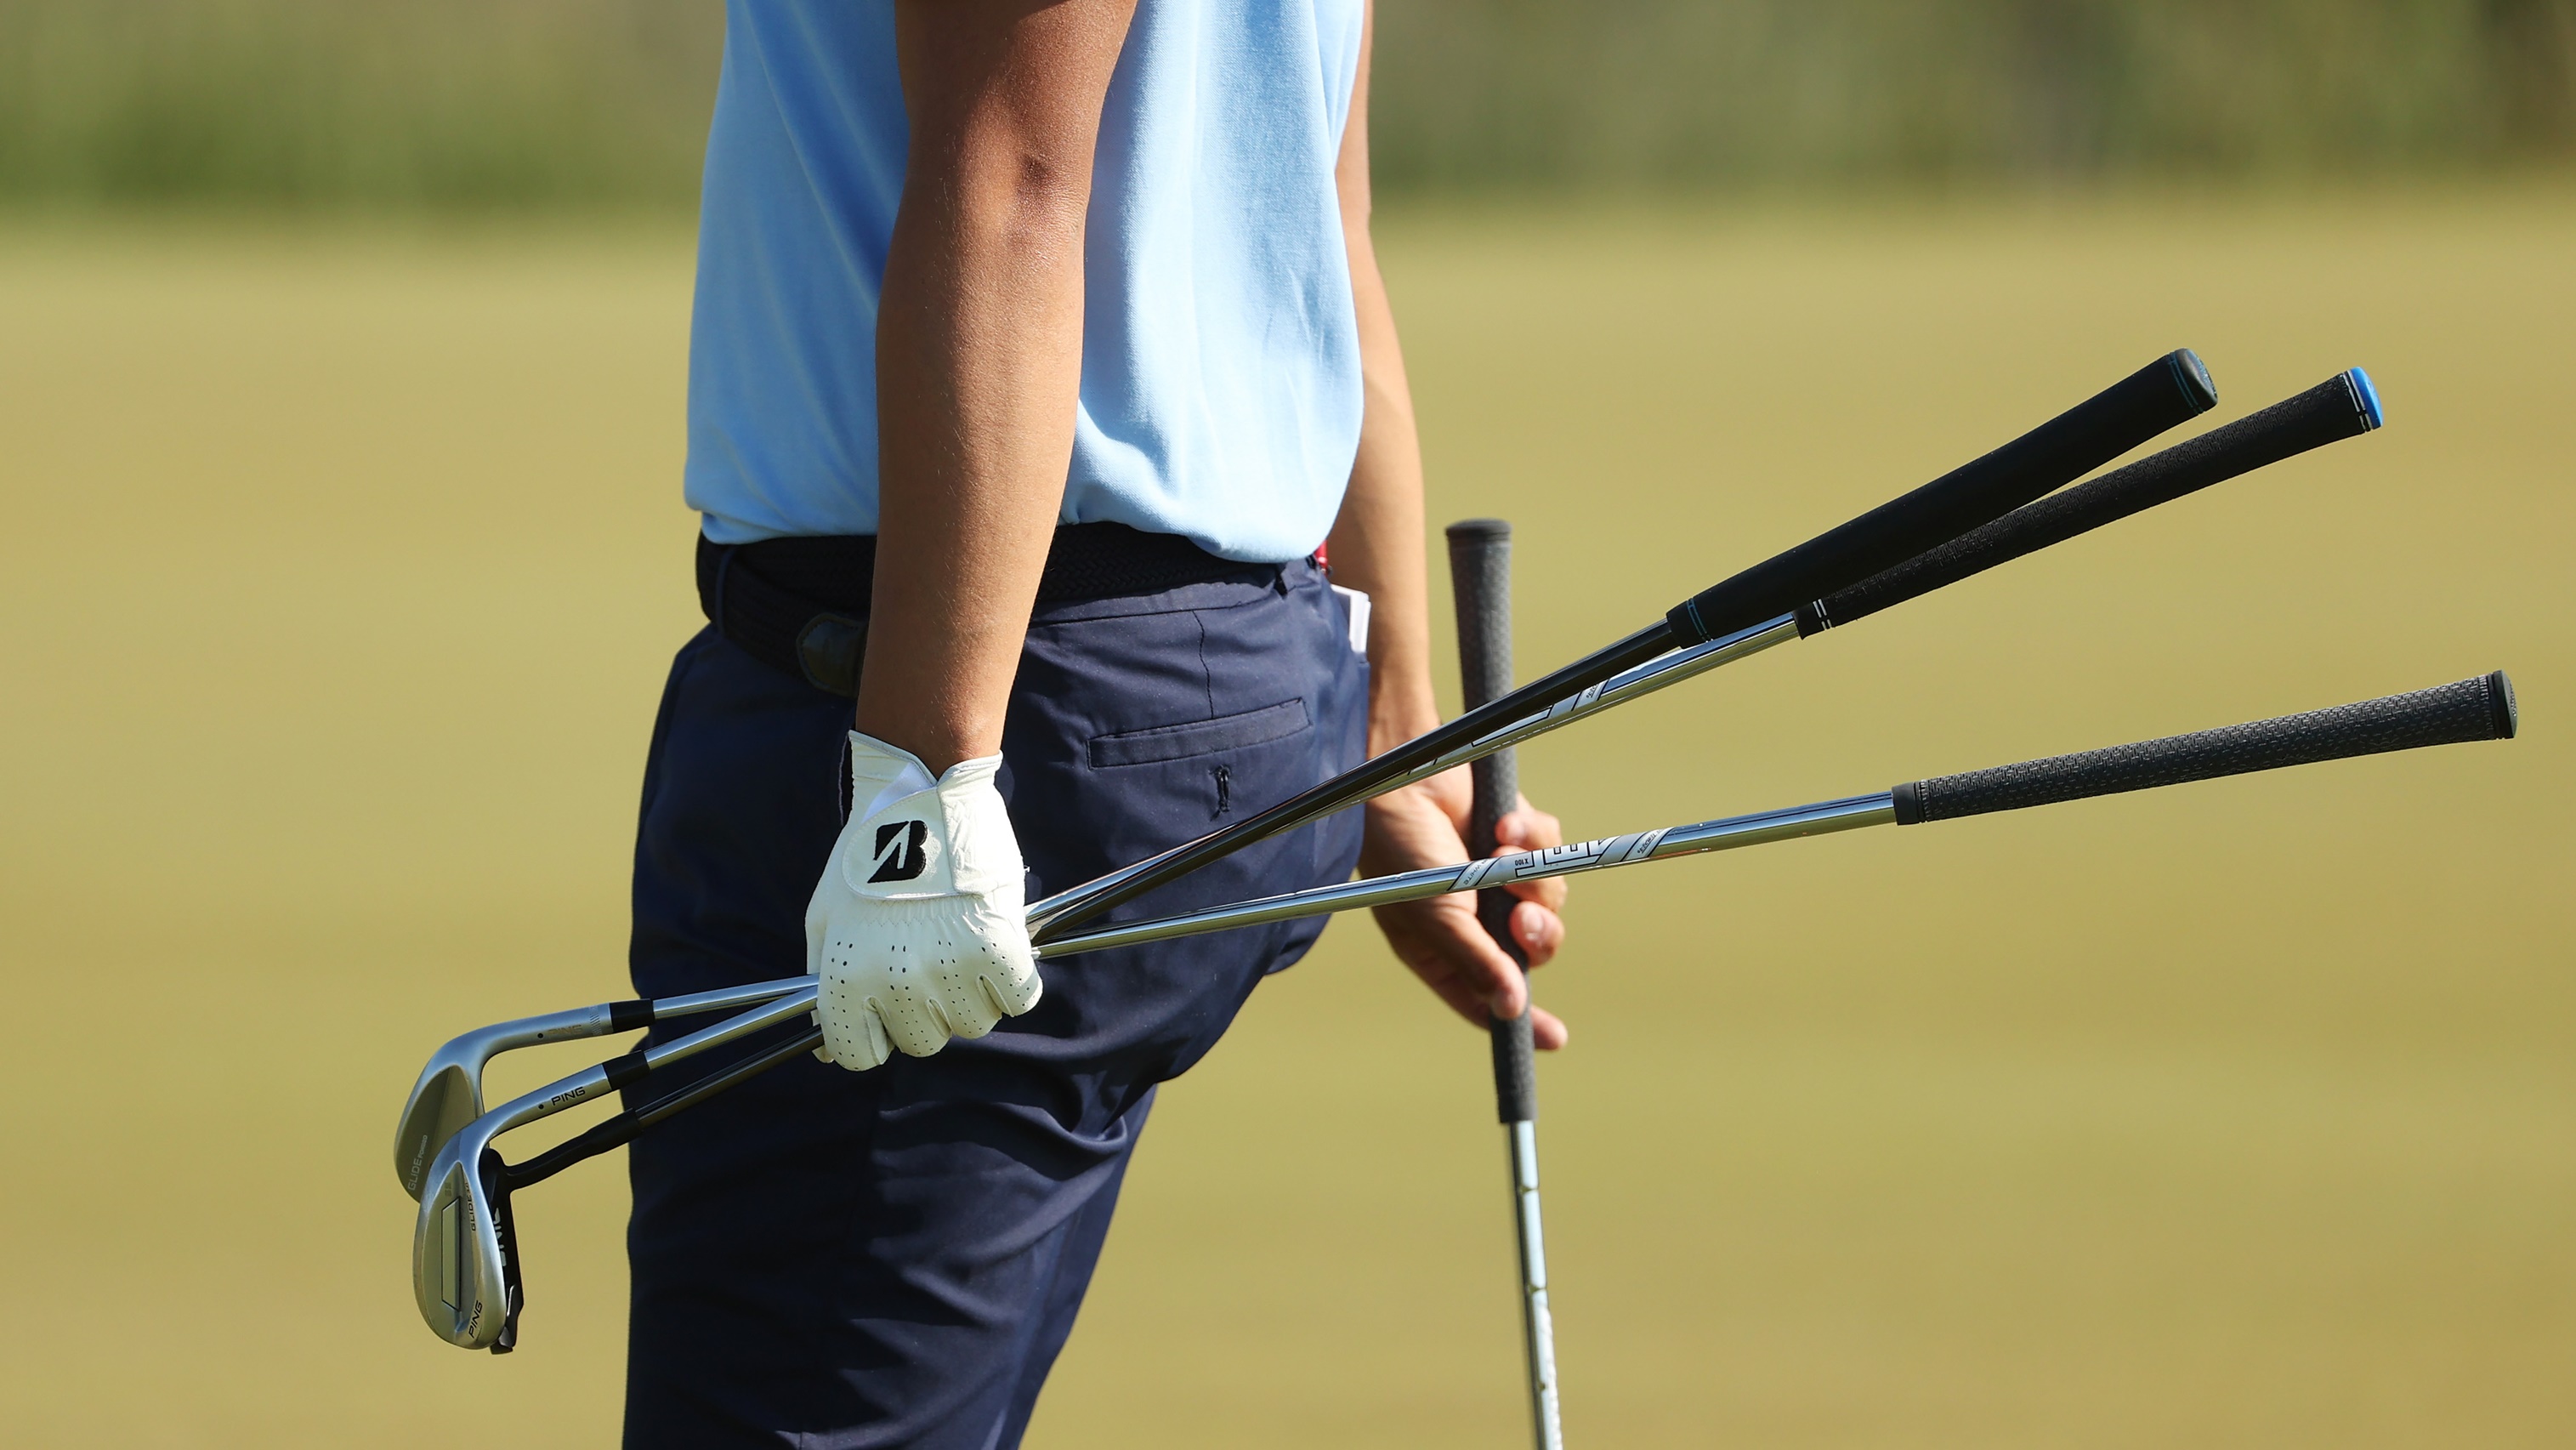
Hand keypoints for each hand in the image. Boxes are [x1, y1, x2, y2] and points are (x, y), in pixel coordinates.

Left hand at [805, 731, 1043, 1069]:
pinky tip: (997, 946)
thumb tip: (829, 1048)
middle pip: (923, 1043)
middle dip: (926, 1012)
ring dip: (972, 994)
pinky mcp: (1000, 948)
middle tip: (931, 964)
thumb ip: (822, 982)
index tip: (886, 1014)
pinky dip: (1012, 980)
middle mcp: (897, 982)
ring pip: (972, 1024)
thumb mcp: (824, 917)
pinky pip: (1018, 998)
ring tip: (963, 945)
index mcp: (846, 977)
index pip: (860, 1055)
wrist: (924, 796)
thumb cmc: (868, 857)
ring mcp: (951, 967)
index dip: (874, 1036)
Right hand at [1362, 769, 1570, 1048]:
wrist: (1406, 776)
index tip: (1554, 1036)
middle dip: (1535, 934)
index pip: (1490, 998)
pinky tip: (1502, 825)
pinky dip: (1532, 839)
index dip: (1523, 1020)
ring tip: (1499, 852)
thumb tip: (1511, 1008)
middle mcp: (1478, 920)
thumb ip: (1477, 962)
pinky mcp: (1520, 839)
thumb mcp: (1433, 916)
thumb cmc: (1399, 852)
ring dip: (1531, 879)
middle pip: (1534, 950)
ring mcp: (1501, 878)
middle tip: (1521, 915)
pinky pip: (1552, 852)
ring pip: (1550, 900)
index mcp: (1446, 950)